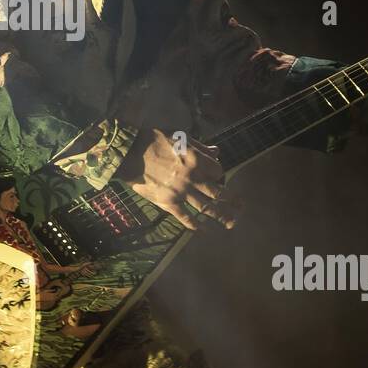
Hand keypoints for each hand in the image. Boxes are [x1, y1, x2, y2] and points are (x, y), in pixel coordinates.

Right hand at [121, 128, 240, 232]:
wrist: (128, 153)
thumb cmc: (153, 140)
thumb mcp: (179, 136)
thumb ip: (200, 146)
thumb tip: (217, 152)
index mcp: (196, 160)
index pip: (218, 171)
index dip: (219, 174)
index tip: (216, 177)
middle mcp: (192, 178)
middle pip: (218, 192)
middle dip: (231, 200)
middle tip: (240, 206)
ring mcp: (180, 192)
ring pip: (206, 207)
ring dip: (220, 216)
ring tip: (230, 223)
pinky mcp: (167, 202)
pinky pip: (184, 217)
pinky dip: (195, 225)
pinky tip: (204, 230)